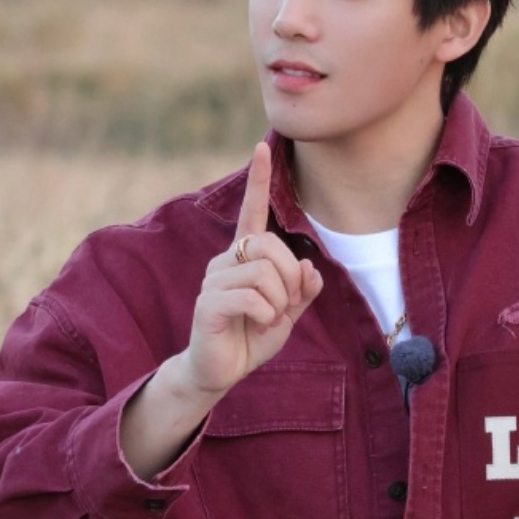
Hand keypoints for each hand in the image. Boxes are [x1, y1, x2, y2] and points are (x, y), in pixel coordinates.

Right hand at [182, 142, 322, 401]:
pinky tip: (258, 326)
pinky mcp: (208, 303)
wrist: (222, 370)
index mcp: (246, 257)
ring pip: (264, 272)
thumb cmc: (254, 335)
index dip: (258, 180)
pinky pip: (252, 297)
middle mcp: (226, 260)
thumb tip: (309, 266)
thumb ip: (302, 289)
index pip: (252, 210)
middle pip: (270, 245)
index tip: (261, 147)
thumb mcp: (289, 312)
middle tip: (284, 306)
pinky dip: (267, 315)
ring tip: (269, 319)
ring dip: (279, 302)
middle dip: (289, 278)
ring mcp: (214, 280)